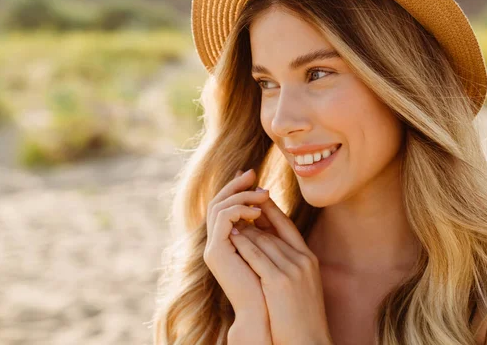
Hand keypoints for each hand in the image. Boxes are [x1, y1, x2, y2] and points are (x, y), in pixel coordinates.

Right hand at [203, 169, 274, 327]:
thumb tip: (268, 202)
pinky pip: (222, 219)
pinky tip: (256, 210)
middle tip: (252, 173)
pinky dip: (239, 210)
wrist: (266, 313)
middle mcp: (216, 242)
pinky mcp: (216, 252)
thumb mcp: (270, 247)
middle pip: (218, 201)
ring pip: (219, 206)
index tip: (255, 177)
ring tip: (261, 193)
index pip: (226, 206)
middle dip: (236, 185)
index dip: (238, 189)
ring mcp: (213, 247)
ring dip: (241, 195)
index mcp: (227, 241)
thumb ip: (265, 227)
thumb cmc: (273, 283)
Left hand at [229, 188, 332, 344]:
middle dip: (253, 216)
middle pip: (274, 230)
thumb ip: (291, 264)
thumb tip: (272, 249)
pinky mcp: (279, 281)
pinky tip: (231, 235)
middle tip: (237, 203)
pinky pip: (257, 255)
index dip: (270, 210)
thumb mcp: (302, 285)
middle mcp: (303, 260)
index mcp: (309, 259)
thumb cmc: (303, 319)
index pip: (288, 226)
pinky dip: (243, 243)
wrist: (309, 341)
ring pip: (264, 239)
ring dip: (245, 227)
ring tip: (230, 217)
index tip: (256, 198)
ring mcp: (292, 269)